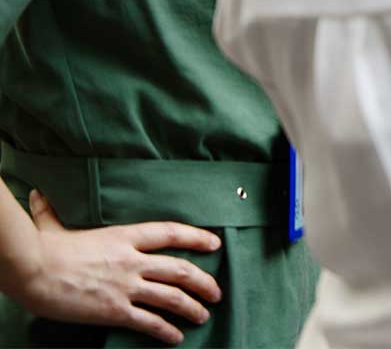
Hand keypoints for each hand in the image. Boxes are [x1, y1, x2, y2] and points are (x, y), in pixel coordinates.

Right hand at [9, 191, 221, 345]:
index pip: (171, 233)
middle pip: (180, 269)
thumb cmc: (42, 249)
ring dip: (191, 307)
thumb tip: (38, 196)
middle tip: (216, 292)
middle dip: (204, 282)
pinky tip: (176, 336)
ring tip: (203, 315)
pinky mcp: (113, 310)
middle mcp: (132, 260)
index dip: (197, 237)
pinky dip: (165, 330)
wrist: (32, 271)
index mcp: (125, 236)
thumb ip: (51, 212)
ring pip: (171, 297)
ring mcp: (125, 286)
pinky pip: (148, 321)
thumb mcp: (54, 226)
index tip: (215, 243)